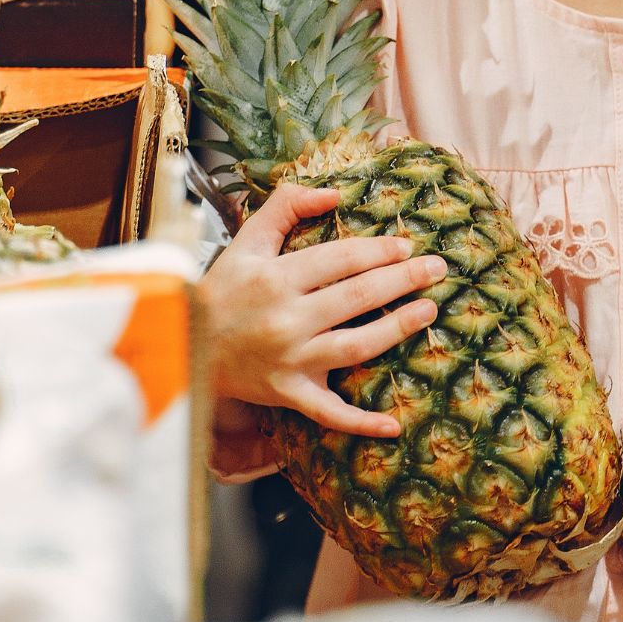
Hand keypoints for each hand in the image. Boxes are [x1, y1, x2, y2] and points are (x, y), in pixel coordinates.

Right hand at [198, 183, 447, 436]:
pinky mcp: (288, 394)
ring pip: (355, 345)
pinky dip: (361, 423)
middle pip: (357, 297)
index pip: (340, 259)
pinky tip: (394, 426)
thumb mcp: (247, 240)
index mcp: (276, 278)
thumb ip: (286, 206)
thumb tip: (334, 195)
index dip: (379, 250)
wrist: (185, 344)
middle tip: (437, 269)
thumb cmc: (222, 291)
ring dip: (398, 328)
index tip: (407, 246)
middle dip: (402, 280)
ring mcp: (290, 360)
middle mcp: (286, 319)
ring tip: (429, 311)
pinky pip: (329, 412)